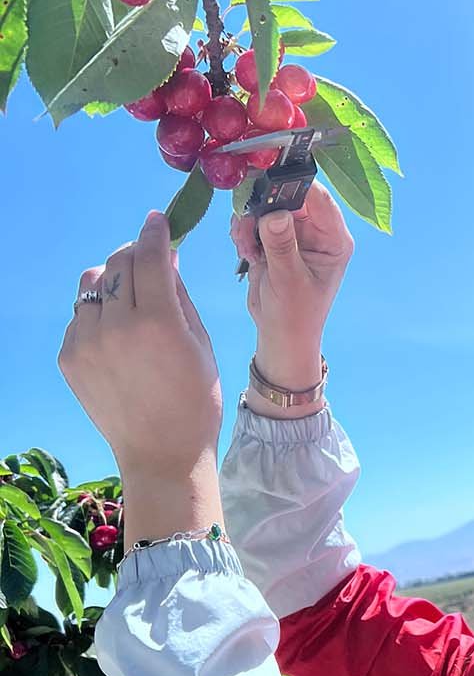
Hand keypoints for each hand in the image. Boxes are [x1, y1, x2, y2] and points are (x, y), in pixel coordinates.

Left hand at [58, 211, 222, 480]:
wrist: (162, 453)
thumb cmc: (195, 401)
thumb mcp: (202, 345)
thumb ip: (180, 296)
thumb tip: (166, 256)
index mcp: (159, 323)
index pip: (150, 256)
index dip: (155, 233)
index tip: (158, 221)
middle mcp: (117, 327)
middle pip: (119, 263)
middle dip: (136, 255)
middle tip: (149, 264)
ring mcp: (87, 342)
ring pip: (92, 284)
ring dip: (113, 281)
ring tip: (129, 299)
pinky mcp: (69, 357)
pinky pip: (80, 315)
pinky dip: (98, 313)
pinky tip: (117, 335)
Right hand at [230, 180, 353, 343]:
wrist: (280, 334)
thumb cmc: (295, 314)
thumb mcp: (288, 280)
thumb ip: (282, 245)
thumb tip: (276, 213)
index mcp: (334, 239)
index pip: (319, 198)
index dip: (293, 185)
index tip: (265, 182)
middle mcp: (317, 231)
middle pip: (289, 196)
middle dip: (263, 206)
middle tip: (245, 223)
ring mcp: (295, 233)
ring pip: (268, 205)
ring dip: (249, 222)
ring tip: (246, 247)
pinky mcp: (275, 237)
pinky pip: (256, 218)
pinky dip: (244, 230)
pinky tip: (245, 252)